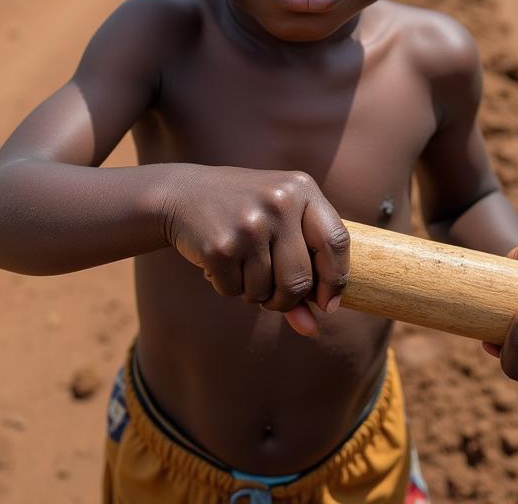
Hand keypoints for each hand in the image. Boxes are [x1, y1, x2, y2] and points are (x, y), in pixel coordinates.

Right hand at [163, 166, 349, 336]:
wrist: (182, 194)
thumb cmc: (242, 212)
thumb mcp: (277, 227)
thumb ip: (300, 271)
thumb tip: (311, 329)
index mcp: (301, 188)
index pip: (336, 242)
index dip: (336, 280)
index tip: (328, 304)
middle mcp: (279, 202)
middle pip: (300, 280)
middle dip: (286, 299)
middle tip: (271, 293)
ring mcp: (249, 223)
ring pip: (266, 291)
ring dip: (253, 291)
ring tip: (239, 263)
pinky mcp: (220, 245)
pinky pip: (235, 291)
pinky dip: (227, 286)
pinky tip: (219, 260)